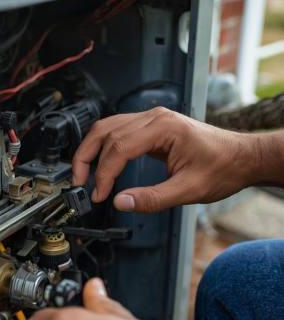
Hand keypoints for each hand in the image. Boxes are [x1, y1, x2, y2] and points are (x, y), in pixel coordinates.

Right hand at [72, 107, 271, 212]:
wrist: (242, 157)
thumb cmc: (223, 168)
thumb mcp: (188, 190)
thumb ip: (152, 198)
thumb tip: (120, 202)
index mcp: (164, 127)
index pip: (119, 147)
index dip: (103, 174)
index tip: (99, 195)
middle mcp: (154, 117)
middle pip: (105, 132)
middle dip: (86, 158)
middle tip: (78, 183)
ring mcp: (151, 119)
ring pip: (107, 128)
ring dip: (91, 151)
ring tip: (82, 175)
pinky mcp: (151, 127)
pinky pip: (118, 131)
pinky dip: (104, 148)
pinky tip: (100, 164)